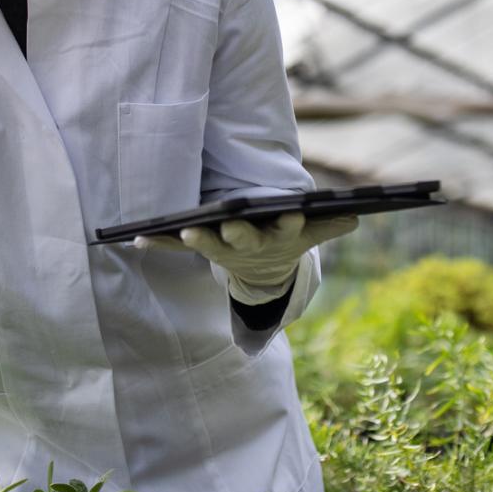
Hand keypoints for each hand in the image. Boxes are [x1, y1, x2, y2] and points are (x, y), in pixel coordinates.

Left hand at [134, 211, 357, 304]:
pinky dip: (158, 243)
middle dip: (239, 232)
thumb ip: (329, 225)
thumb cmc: (286, 241)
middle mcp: (251, 245)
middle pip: (245, 238)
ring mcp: (224, 249)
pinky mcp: (203, 249)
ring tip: (184, 229)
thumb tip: (356, 215)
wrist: (264, 276)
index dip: (291, 224)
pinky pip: (176, 248)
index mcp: (280, 238)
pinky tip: (136, 238)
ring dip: (196, 238)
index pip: (289, 230)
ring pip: (209, 244)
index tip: (294, 215)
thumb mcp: (309, 236)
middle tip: (230, 224)